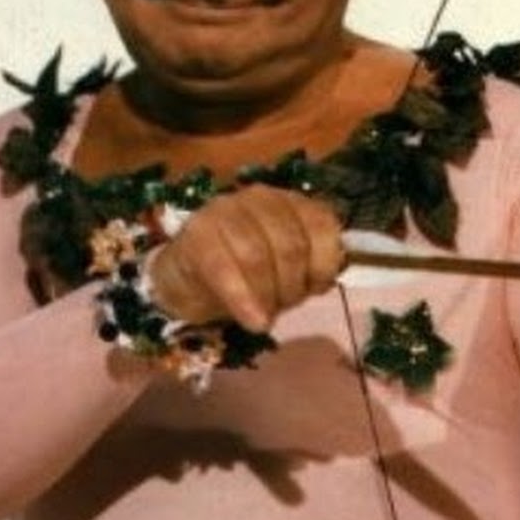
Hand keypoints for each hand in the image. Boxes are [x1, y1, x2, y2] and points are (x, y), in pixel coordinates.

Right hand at [149, 185, 342, 332]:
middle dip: (292, 286)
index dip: (324, 264)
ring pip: (258, 256)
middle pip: (291, 245)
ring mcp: (225, 211)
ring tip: (265, 315)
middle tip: (283, 307)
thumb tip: (333, 275)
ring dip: (267, 295)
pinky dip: (243, 300)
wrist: (186, 278)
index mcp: (290, 201)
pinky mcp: (197, 234)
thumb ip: (312, 263)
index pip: (322, 224)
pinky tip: (254, 321)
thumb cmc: (246, 274)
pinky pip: (224, 269)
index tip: (315, 289)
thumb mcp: (287, 269)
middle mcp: (260, 198)